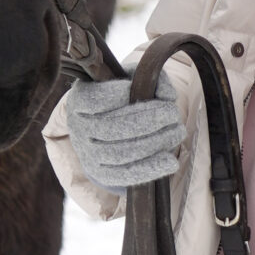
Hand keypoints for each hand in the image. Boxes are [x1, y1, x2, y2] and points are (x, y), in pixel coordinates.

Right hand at [64, 73, 184, 190]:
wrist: (102, 131)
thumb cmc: (120, 99)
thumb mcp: (129, 80)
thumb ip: (148, 79)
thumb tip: (168, 95)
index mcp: (79, 100)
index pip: (96, 99)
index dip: (121, 94)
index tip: (148, 89)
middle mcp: (78, 128)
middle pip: (111, 127)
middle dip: (148, 119)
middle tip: (172, 113)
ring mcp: (87, 154)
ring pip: (120, 153)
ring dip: (153, 143)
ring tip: (177, 132)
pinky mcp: (101, 174)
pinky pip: (124, 175)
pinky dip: (149, 169)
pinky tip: (170, 162)